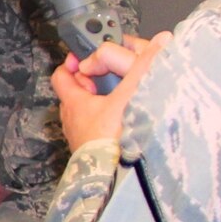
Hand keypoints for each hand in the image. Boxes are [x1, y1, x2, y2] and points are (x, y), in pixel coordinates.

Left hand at [54, 32, 170, 150]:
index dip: (73, 61)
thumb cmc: (110, 141)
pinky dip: (108, 118)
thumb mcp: (128, 96)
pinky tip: (125, 119)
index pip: (61, 74)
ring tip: (123, 95)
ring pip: (89, 109)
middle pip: (79, 90)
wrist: (109, 178)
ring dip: (103, 100)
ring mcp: (80, 134)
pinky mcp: (91, 147)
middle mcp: (72, 119)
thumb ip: (142, 68)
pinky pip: (96, 125)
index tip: (88, 56)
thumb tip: (159, 43)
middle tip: (113, 74)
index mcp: (73, 102)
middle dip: (96, 80)